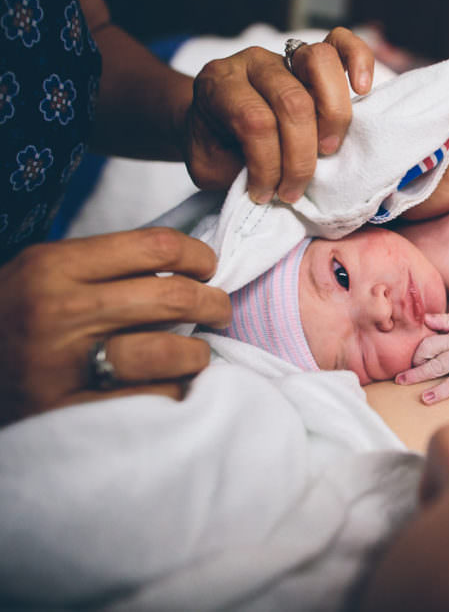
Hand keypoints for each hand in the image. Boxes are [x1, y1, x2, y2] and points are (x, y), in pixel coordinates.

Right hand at [0, 229, 231, 425]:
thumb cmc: (10, 321)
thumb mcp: (40, 275)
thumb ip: (103, 266)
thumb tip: (188, 264)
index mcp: (53, 266)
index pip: (156, 245)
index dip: (199, 254)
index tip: (208, 267)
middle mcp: (58, 311)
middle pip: (174, 295)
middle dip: (213, 303)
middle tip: (219, 310)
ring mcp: (62, 365)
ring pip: (170, 350)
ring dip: (197, 353)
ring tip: (196, 353)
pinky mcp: (69, 412)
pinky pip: (152, 399)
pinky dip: (173, 392)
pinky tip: (170, 387)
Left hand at [183, 27, 374, 203]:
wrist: (209, 127)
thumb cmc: (215, 149)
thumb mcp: (211, 167)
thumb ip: (240, 171)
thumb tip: (280, 181)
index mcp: (219, 84)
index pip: (255, 122)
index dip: (267, 165)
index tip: (265, 193)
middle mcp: (252, 62)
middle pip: (293, 101)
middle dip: (301, 154)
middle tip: (295, 185)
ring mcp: (284, 56)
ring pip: (320, 67)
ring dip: (333, 117)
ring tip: (327, 149)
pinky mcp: (310, 59)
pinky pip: (339, 43)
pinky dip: (358, 60)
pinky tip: (363, 88)